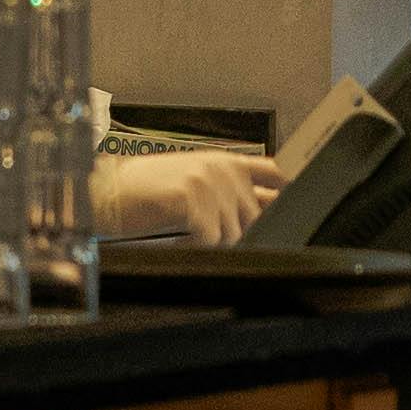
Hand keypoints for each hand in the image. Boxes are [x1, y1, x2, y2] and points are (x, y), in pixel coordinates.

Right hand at [92, 142, 278, 251]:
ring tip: (183, 231)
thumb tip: (261, 216)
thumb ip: (231, 194)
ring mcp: (211, 183)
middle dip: (236, 233)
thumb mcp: (196, 181)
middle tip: (204, 233)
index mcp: (228, 162)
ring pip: (233, 234)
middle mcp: (224, 170)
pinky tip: (175, 237)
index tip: (302, 200)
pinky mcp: (195, 200)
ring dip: (210, 242)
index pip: (276, 172)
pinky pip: (210, 241)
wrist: (108, 192)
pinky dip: (192, 247)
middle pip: (255, 216)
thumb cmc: (147, 190)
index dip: (293, 187)